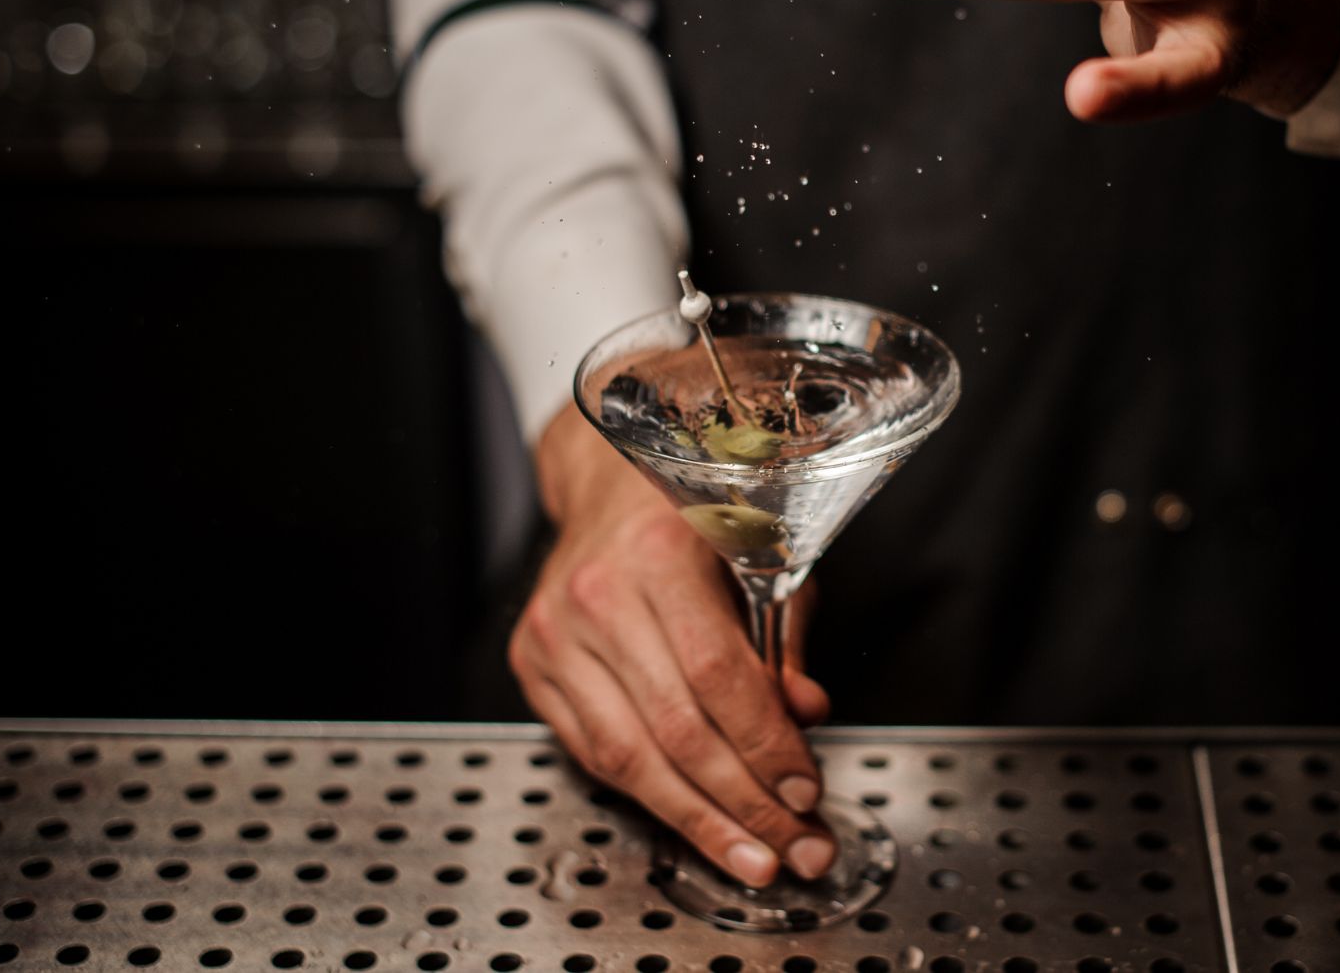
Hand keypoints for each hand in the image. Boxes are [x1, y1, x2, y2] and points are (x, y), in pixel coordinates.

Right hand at [511, 406, 835, 887]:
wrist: (608, 482)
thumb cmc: (694, 514)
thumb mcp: (764, 555)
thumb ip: (784, 637)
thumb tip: (805, 712)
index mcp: (661, 554)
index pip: (718, 676)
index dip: (766, 745)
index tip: (807, 789)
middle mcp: (598, 593)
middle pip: (676, 729)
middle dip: (744, 803)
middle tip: (795, 845)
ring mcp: (555, 632)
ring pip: (629, 756)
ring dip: (698, 820)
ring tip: (752, 857)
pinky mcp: (533, 663)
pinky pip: (593, 751)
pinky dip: (649, 796)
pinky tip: (695, 821)